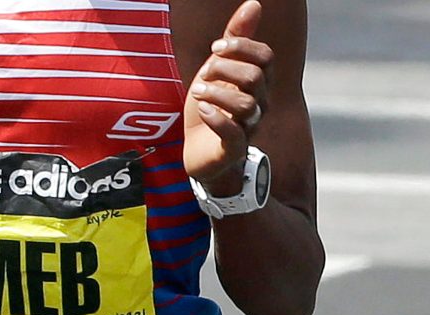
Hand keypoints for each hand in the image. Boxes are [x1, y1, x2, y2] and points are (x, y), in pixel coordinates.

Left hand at [183, 0, 272, 194]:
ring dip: (217, 93)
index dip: (241, 47)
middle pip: (256, 78)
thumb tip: (254, 3)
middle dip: (225, 69)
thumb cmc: (211, 110)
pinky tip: (203, 111)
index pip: (265, 57)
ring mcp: (247, 128)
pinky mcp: (232, 149)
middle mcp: (259, 105)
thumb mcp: (217, 71)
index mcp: (257, 84)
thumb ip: (234, 41)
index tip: (215, 49)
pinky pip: (233, 133)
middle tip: (203, 74)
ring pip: (247, 105)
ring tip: (197, 92)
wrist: (198, 153)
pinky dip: (216, 118)